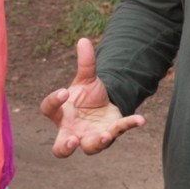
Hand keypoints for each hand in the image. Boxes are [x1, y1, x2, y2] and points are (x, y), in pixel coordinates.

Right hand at [39, 37, 144, 156]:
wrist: (104, 106)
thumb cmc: (86, 96)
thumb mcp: (86, 78)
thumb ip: (85, 63)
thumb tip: (84, 40)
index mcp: (61, 113)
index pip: (49, 110)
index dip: (53, 101)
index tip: (63, 92)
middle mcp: (72, 130)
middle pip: (60, 148)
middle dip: (65, 147)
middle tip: (72, 141)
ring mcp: (90, 136)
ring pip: (89, 147)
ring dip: (97, 142)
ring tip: (105, 135)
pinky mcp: (109, 133)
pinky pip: (118, 131)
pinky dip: (129, 124)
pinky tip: (140, 119)